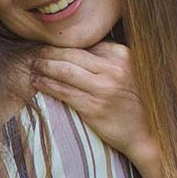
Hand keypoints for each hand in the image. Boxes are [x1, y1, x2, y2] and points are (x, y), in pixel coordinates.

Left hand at [33, 43, 154, 161]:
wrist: (144, 133)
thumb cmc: (132, 101)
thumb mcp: (127, 71)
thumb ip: (106, 58)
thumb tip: (73, 48)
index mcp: (122, 55)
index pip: (85, 44)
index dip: (64, 44)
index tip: (49, 45)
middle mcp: (114, 69)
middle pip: (71, 54)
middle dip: (49, 52)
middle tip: (34, 53)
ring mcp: (103, 88)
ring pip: (64, 71)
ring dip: (43, 67)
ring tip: (32, 67)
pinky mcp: (93, 107)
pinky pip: (63, 91)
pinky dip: (46, 84)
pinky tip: (37, 82)